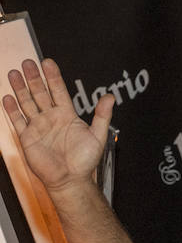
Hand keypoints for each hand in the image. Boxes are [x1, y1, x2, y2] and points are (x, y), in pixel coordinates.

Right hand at [4, 59, 111, 193]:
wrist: (70, 179)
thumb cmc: (84, 160)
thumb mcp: (98, 135)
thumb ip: (102, 115)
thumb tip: (110, 96)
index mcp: (67, 115)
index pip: (58, 91)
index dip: (53, 77)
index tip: (48, 63)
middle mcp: (51, 117)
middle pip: (40, 93)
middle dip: (34, 78)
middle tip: (28, 62)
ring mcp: (38, 126)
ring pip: (26, 103)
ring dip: (20, 88)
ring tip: (14, 73)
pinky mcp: (27, 137)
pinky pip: (17, 120)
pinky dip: (12, 109)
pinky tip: (7, 97)